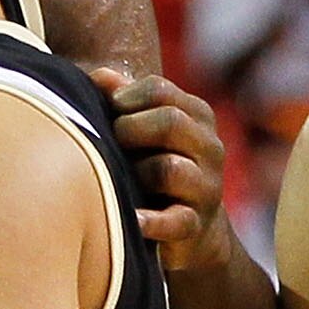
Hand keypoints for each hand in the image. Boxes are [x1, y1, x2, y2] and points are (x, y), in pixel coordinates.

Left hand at [95, 67, 233, 272]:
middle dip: (130, 129)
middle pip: (170, 122)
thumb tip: (98, 77)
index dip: (125, 98)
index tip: (108, 113)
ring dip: (137, 172)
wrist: (191, 231)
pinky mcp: (195, 224)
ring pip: (169, 168)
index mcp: (197, 116)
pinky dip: (152, 221)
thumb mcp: (146, 130)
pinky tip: (133, 220)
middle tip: (113, 144)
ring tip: (121, 180)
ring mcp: (206, 187)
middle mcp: (209, 147)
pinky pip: (177, 220)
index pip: (159, 89)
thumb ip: (123, 100)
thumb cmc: (155, 168)